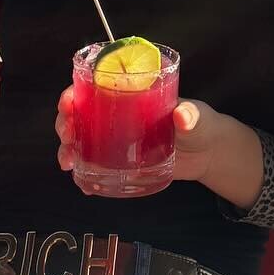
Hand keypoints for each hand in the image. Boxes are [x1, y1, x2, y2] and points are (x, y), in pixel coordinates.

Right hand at [54, 90, 237, 191]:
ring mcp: (117, 142)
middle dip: (65, 124)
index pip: (93, 88)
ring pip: (82, 143)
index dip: (75, 93)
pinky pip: (96, 169)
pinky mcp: (121, 164)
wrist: (208, 153)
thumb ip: (190, 115)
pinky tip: (84, 186)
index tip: (69, 102)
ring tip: (68, 163)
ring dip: (68, 151)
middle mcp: (117, 117)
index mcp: (129, 95)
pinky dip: (85, 177)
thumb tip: (183, 116)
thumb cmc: (199, 124)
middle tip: (67, 136)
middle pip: (80, 116)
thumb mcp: (195, 116)